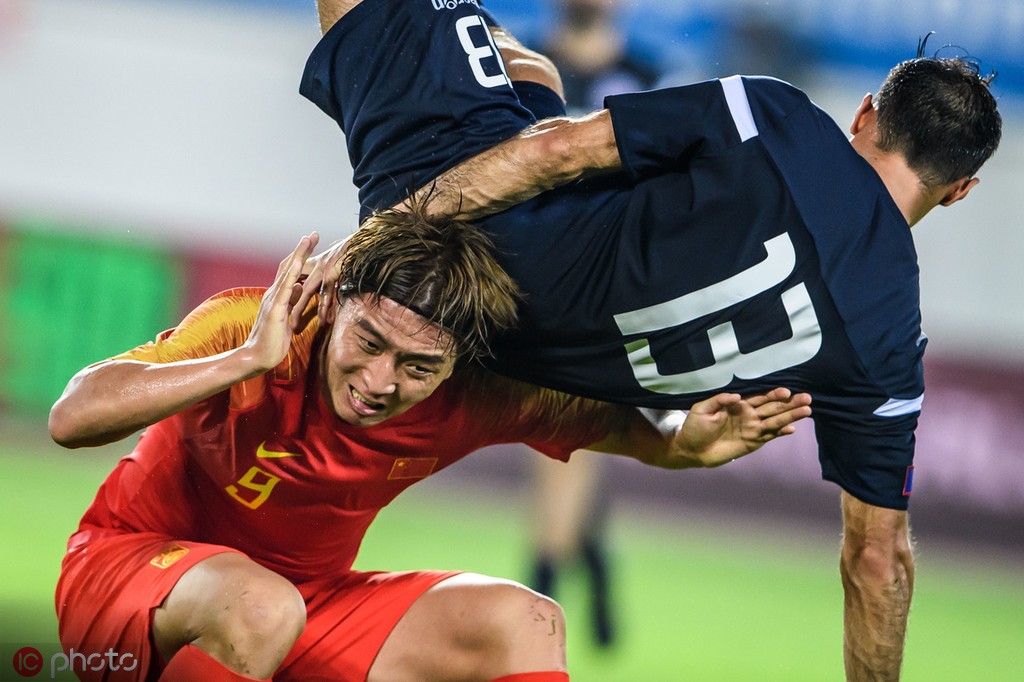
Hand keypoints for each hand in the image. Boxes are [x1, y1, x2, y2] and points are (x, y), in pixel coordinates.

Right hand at [243, 232, 318, 372]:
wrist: (257, 357)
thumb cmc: (273, 341)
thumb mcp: (287, 318)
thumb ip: (292, 302)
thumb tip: (301, 287)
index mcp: (278, 297)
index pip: (289, 272)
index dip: (300, 257)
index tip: (311, 243)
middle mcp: (274, 293)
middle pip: (288, 265)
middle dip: (301, 249)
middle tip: (313, 234)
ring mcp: (274, 299)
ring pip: (287, 271)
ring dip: (298, 254)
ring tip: (308, 240)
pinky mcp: (276, 308)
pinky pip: (286, 287)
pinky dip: (293, 272)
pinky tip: (300, 262)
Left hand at [290, 234, 351, 330]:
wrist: (360, 242)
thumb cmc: (348, 254)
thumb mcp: (332, 264)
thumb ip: (322, 277)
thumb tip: (320, 293)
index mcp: (311, 264)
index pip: (291, 282)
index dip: (286, 297)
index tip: (281, 313)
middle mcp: (312, 266)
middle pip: (294, 290)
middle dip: (287, 308)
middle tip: (283, 325)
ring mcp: (321, 268)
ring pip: (306, 293)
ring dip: (299, 311)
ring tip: (295, 328)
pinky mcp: (331, 271)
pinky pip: (325, 292)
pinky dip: (324, 307)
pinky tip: (322, 320)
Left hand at [673, 388, 811, 467]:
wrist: (691, 449)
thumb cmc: (695, 427)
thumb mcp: (702, 409)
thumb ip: (719, 400)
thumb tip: (737, 397)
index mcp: (738, 404)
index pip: (760, 397)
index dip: (773, 394)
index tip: (786, 392)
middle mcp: (749, 415)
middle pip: (773, 407)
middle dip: (790, 403)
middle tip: (807, 398)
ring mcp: (752, 429)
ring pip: (775, 421)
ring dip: (790, 416)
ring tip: (807, 410)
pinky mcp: (752, 443)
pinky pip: (769, 436)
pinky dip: (780, 433)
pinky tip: (791, 429)